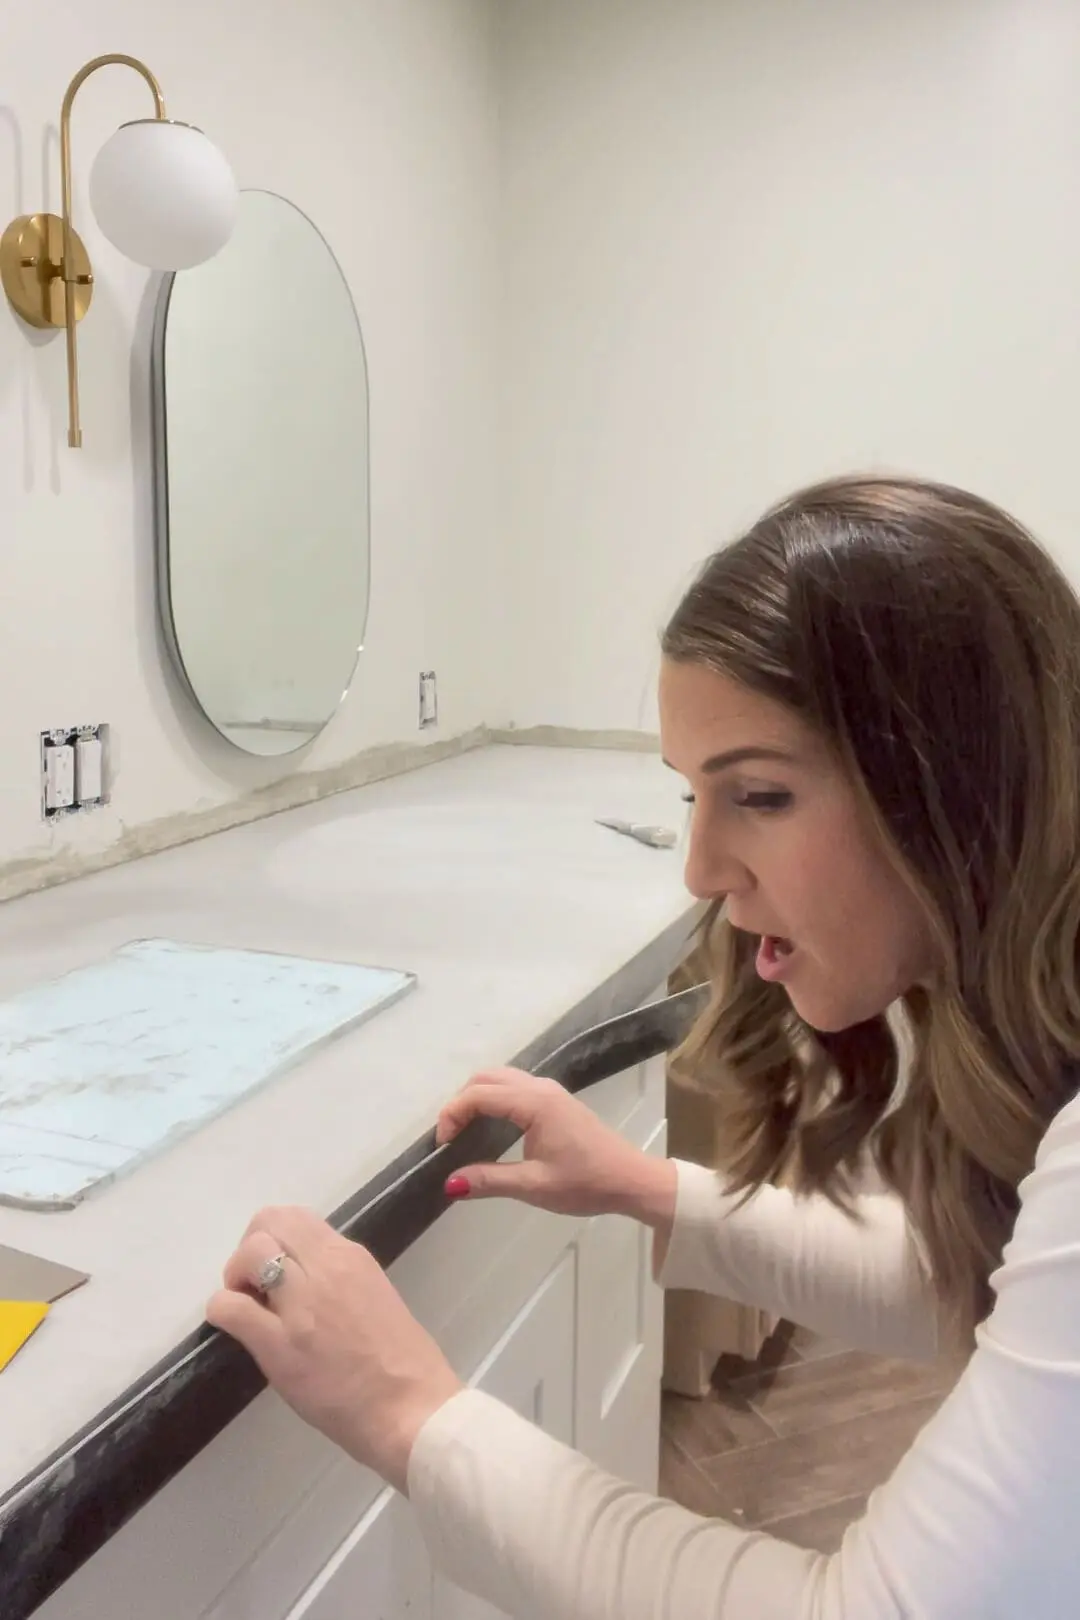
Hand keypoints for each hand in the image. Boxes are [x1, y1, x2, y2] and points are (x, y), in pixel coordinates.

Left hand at [207, 1207, 462, 1492]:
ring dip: (236, 1277)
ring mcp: (301, 1305)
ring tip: (248, 1308)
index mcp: (350, 1257)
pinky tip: (236, 1329)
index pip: (296, 1218)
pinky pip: (230, 1307)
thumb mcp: (374, 1294)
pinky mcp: (279, 1345)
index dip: (275, 1239)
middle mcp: (325, 1268)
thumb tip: (301, 1276)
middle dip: (250, 1249)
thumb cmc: (402, 1362)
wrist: (411, 1410)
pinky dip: (223, 1311)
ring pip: (249, 1253)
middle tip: (255, 1286)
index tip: (276, 1269)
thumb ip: (338, 1278)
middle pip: (267, 1222)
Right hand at [436, 1067, 676, 1226]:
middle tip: (449, 1139)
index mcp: (535, 1103)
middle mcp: (540, 1088)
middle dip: (460, 1103)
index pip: (479, 1095)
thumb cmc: (586, 1183)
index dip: (452, 1115)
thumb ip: (490, 1180)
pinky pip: (513, 1086)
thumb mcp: (534, 1186)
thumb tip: (449, 1182)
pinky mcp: (554, 1100)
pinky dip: (492, 1098)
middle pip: (486, 1078)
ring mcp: (549, 1091)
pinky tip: (488, 1126)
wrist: (630, 1180)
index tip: (441, 1147)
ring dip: (476, 1097)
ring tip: (463, 1133)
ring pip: (500, 1078)